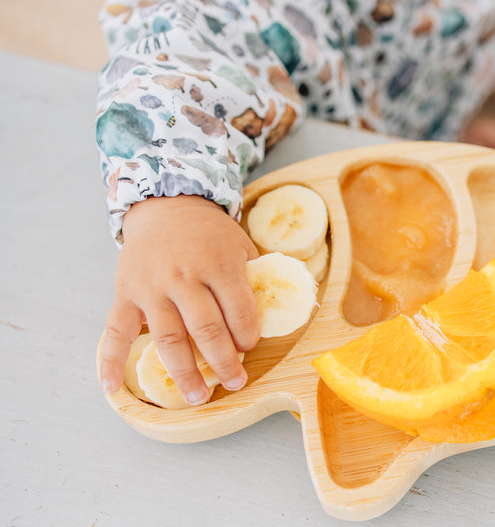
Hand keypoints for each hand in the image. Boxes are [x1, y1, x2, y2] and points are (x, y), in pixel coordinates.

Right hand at [100, 195, 260, 404]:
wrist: (167, 207)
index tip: (250, 347)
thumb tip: (272, 319)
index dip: (248, 336)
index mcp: (218, 265)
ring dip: (184, 373)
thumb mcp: (241, 246)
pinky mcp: (125, 293)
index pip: (239, 311)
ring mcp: (152, 287)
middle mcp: (184, 277)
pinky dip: (110, 361)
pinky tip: (112, 389)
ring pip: (169, 338)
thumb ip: (254, 280)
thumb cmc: (211, 235)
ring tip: (198, 398)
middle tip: (235, 383)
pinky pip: (115, 331)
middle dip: (224, 362)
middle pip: (207, 330)